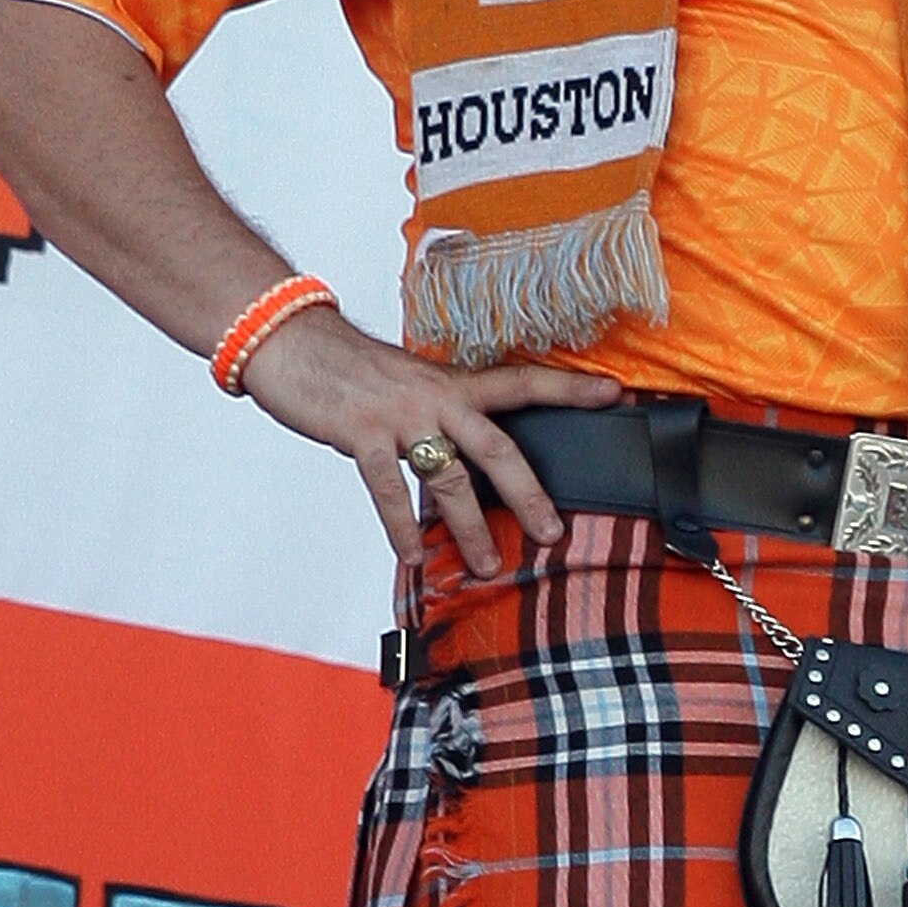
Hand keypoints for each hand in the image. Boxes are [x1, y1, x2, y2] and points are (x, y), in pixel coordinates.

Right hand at [240, 307, 619, 573]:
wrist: (292, 342)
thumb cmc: (352, 369)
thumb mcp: (409, 383)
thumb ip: (440, 416)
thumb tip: (464, 455)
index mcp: (452, 382)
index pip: (522, 383)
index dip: (569, 389)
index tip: (614, 394)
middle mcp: (435, 397)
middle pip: (498, 447)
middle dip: (528, 493)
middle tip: (553, 532)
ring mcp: (400, 416)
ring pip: (450, 477)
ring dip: (470, 527)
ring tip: (486, 564)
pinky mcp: (362, 434)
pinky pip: (389, 488)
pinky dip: (402, 526)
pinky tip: (414, 555)